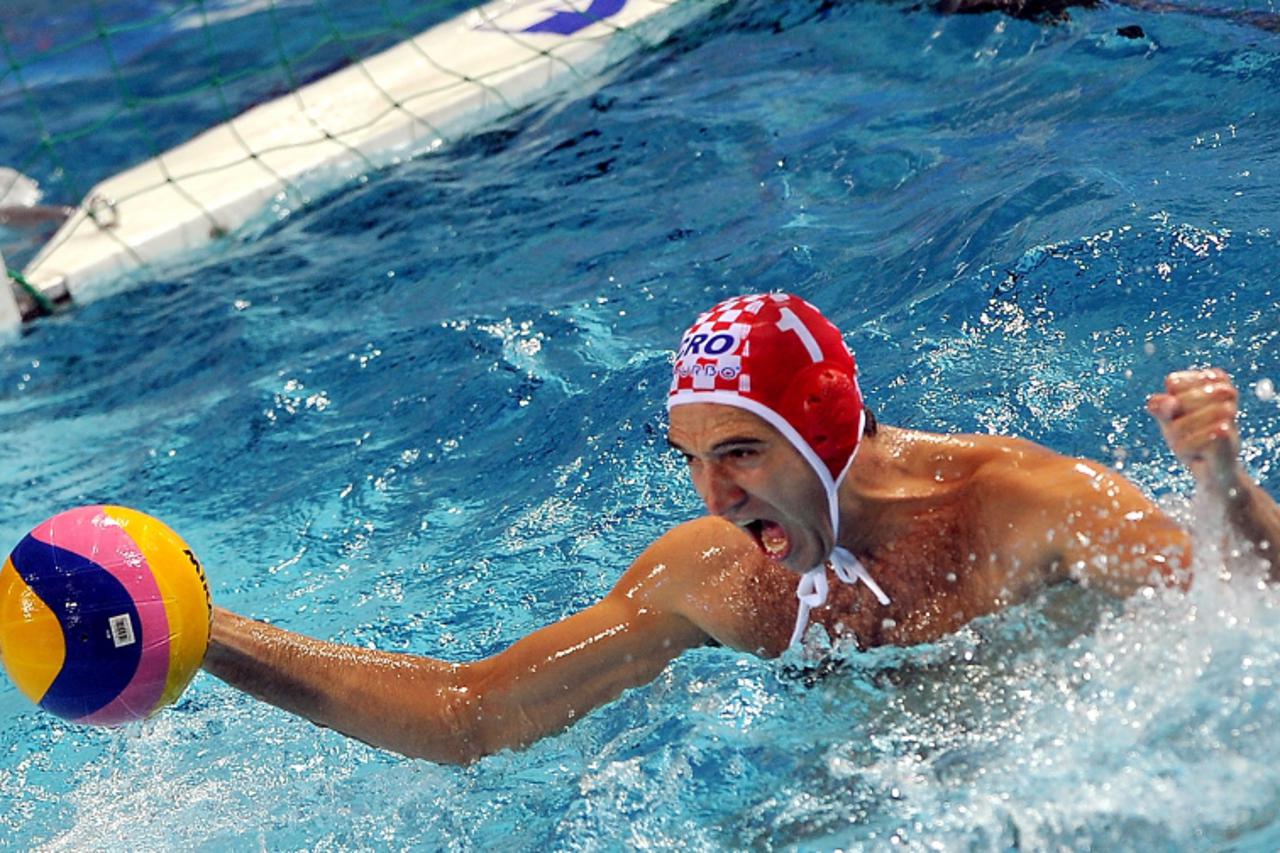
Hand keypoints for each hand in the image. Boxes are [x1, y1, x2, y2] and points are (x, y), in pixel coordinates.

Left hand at [1146, 367, 1242, 493]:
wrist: (1214, 470)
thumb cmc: (1190, 438)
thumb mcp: (1169, 419)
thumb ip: (1161, 407)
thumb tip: (1168, 401)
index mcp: (1212, 380)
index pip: (1173, 382)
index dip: (1168, 402)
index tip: (1179, 413)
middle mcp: (1225, 391)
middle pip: (1177, 402)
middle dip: (1173, 422)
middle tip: (1185, 433)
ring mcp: (1229, 412)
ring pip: (1182, 424)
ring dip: (1180, 438)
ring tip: (1192, 444)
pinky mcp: (1229, 434)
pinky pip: (1190, 439)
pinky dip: (1188, 449)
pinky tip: (1199, 454)